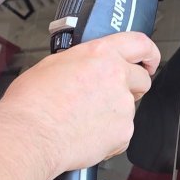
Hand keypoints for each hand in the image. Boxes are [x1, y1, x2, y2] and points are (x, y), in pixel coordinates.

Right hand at [0, 32, 159, 176]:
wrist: (30, 135)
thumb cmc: (33, 103)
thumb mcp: (54, 64)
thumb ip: (82, 62)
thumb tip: (86, 67)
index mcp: (100, 54)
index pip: (140, 44)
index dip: (149, 53)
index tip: (148, 60)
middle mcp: (116, 76)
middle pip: (142, 79)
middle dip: (131, 87)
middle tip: (108, 96)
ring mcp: (123, 105)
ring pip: (129, 108)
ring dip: (114, 112)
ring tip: (84, 119)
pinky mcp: (124, 132)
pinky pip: (122, 132)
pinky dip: (109, 135)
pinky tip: (86, 133)